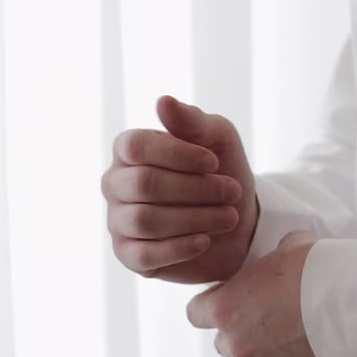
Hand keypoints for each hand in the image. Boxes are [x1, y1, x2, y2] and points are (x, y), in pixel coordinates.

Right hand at [102, 96, 258, 283]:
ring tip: (229, 217)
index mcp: (128, 150)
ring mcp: (119, 221)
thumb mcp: (217, 138)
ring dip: (195, 218)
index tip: (214, 161)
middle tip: (231, 192)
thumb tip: (163, 101)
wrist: (239, 221)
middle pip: (143, 184)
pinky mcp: (129, 255)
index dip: (177, 154)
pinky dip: (179, 248)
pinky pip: (143, 255)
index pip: (135, 146)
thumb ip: (191, 120)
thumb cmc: (221, 171)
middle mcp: (116, 184)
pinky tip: (205, 241)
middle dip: (194, 189)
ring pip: (144, 220)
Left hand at [187, 231, 328, 356]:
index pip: (195, 313)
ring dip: (261, 345)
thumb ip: (271, 258)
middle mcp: (237, 343)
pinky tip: (307, 337)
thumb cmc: (318, 271)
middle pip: (221, 340)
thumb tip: (280, 256)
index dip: (211, 302)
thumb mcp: (289, 247)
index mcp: (226, 309)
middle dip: (237, 326)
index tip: (231, 293)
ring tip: (289, 326)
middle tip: (264, 309)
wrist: (356, 305)